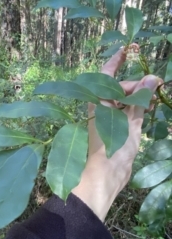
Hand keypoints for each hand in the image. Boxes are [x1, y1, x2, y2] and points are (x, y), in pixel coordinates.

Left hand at [72, 45, 161, 220]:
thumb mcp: (130, 120)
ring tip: (154, 96)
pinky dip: (136, 108)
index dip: (116, 60)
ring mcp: (108, 117)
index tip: (128, 48)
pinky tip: (148, 108)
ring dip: (139, 97)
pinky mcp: (115, 127)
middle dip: (137, 85)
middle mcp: (101, 106)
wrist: (108, 173)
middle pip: (120, 88)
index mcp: (98, 101)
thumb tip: (152, 77)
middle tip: (156, 84)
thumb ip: (140, 98)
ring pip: (125, 99)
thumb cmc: (114, 146)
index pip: (106, 74)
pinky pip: (126, 111)